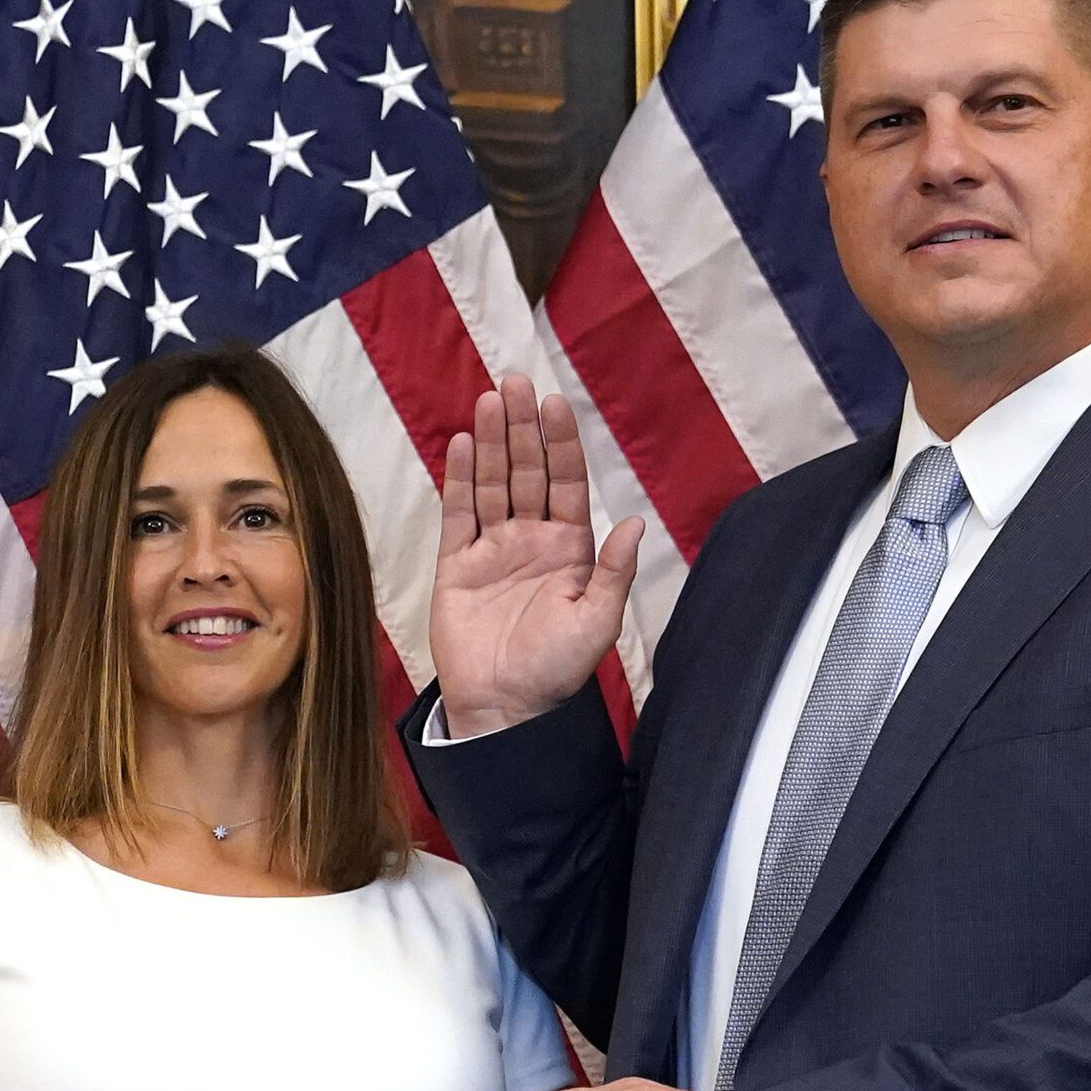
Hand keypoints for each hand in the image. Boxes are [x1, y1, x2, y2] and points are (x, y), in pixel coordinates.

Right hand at [430, 376, 643, 737]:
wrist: (505, 708)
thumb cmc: (556, 671)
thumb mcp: (597, 622)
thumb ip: (614, 572)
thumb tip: (634, 522)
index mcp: (570, 550)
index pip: (565, 483)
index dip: (560, 443)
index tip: (554, 404)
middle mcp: (531, 540)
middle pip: (526, 472)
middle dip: (522, 427)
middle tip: (515, 382)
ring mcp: (492, 550)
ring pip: (493, 484)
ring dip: (493, 442)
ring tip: (490, 400)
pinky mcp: (456, 566)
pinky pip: (458, 514)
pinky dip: (461, 479)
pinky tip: (465, 445)